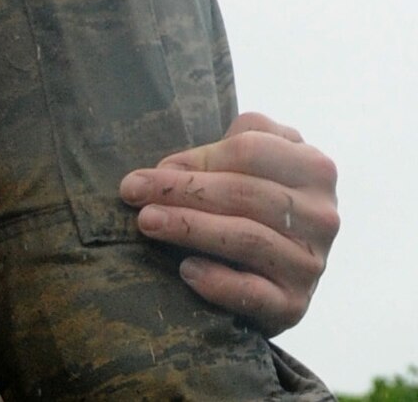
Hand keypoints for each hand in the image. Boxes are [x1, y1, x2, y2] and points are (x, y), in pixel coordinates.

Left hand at [119, 112, 338, 335]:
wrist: (272, 269)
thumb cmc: (249, 201)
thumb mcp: (243, 162)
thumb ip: (216, 153)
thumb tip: (169, 172)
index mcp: (313, 168)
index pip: (249, 151)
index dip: (194, 159)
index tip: (147, 171)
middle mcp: (322, 216)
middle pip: (244, 194)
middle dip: (181, 191)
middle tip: (132, 192)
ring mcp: (312, 263)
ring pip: (247, 238)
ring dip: (190, 228)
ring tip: (147, 222)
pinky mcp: (296, 304)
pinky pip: (255, 293)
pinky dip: (219, 282)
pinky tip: (186, 270)